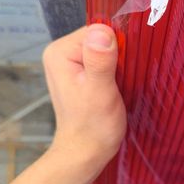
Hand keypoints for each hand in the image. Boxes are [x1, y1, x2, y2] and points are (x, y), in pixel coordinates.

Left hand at [43, 24, 126, 179]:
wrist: (86, 152)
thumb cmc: (94, 126)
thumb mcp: (100, 91)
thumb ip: (100, 60)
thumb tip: (103, 31)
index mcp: (60, 51)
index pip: (98, 30)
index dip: (117, 47)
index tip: (122, 70)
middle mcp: (61, 52)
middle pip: (101, 38)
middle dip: (118, 57)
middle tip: (121, 81)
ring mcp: (70, 63)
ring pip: (105, 50)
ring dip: (118, 66)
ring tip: (117, 87)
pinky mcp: (80, 73)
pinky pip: (104, 61)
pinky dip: (115, 72)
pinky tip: (115, 88)